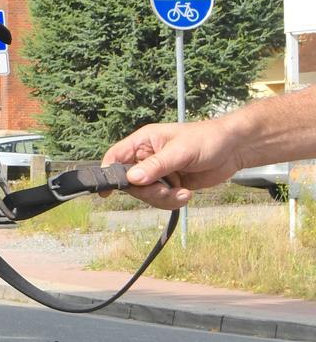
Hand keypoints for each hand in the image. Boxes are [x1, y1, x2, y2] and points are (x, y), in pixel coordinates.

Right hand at [102, 119, 246, 208]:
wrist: (235, 149)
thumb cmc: (207, 140)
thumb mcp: (180, 152)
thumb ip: (156, 166)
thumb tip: (131, 179)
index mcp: (143, 142)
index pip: (116, 157)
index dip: (108, 173)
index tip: (107, 192)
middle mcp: (147, 158)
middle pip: (130, 182)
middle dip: (147, 192)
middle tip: (166, 192)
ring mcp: (159, 173)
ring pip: (147, 194)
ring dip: (163, 199)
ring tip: (183, 193)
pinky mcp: (171, 184)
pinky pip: (162, 199)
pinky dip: (173, 201)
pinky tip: (187, 194)